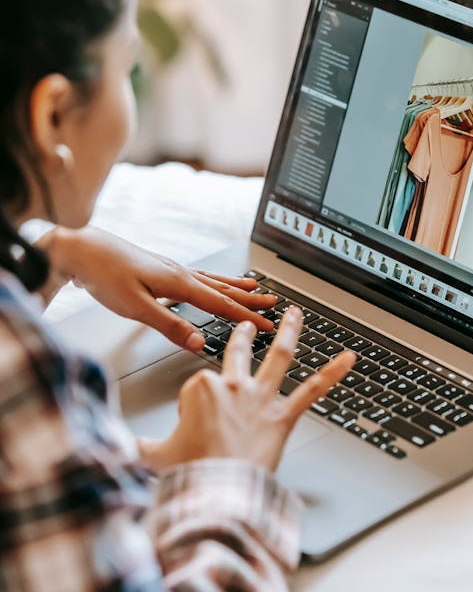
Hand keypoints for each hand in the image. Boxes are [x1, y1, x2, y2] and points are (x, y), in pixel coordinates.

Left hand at [45, 226, 276, 349]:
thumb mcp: (136, 308)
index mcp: (179, 282)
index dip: (246, 316)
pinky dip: (212, 281)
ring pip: (211, 280)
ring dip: (234, 286)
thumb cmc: (104, 275)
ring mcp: (170, 269)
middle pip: (223, 289)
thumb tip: (199, 342)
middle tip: (273, 303)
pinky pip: (197, 276)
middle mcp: (180, 273)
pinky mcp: (159, 268)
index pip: (221, 304)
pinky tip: (209, 283)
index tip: (267, 325)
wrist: (80, 249)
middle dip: (249, 298)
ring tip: (253, 286)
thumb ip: (169, 325)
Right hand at [138, 307, 355, 472]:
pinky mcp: (283, 417)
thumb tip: (119, 450)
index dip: (195, 408)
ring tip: (295, 315)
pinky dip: (333, 373)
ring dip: (289, 332)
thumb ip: (138, 448)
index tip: (192, 429)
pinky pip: (313, 391)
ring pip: (278, 357)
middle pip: (238, 354)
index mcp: (200, 390)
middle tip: (247, 325)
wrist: (217, 492)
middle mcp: (233, 387)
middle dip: (242, 337)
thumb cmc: (189, 475)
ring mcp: (260, 400)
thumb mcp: (152, 457)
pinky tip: (349, 359)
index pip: (199, 385)